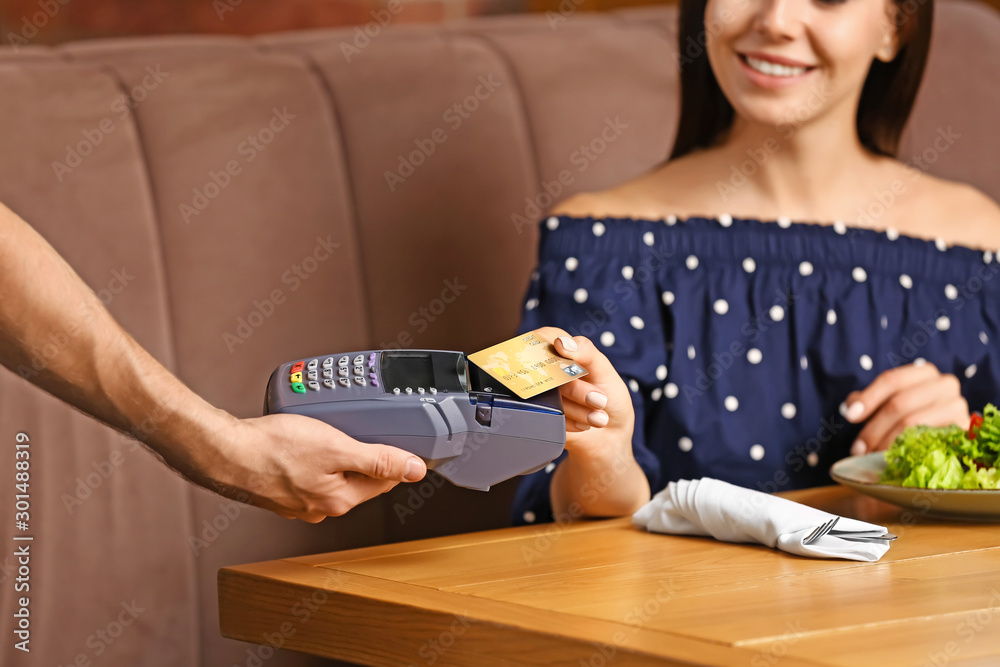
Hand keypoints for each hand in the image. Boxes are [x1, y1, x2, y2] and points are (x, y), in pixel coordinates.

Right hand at [200, 413, 426, 522]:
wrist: (224, 453)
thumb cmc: (274, 450)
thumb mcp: (336, 447)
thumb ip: (378, 460)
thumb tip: (415, 470)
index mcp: (340, 500)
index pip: (385, 481)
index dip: (396, 458)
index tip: (401, 440)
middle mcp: (321, 507)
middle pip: (359, 479)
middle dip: (363, 454)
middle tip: (360, 427)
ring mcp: (298, 502)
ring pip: (332, 475)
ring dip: (336, 455)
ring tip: (329, 429)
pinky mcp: (279, 491)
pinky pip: (308, 473)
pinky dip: (311, 458)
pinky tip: (302, 441)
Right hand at [534, 327, 634, 461]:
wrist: (611, 436)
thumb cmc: (610, 397)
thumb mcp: (605, 371)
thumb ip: (586, 352)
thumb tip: (561, 342)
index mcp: (562, 353)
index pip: (544, 337)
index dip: (549, 343)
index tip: (563, 353)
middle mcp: (548, 373)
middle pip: (548, 372)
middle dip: (579, 390)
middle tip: (601, 400)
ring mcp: (543, 395)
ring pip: (551, 397)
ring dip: (581, 410)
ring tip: (599, 416)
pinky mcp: (541, 417)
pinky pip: (550, 417)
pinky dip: (573, 423)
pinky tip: (585, 424)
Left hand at [843, 361, 969, 454]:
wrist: (949, 434)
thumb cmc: (913, 414)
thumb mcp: (890, 402)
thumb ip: (868, 401)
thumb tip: (851, 409)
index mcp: (924, 373)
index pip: (892, 380)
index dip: (868, 398)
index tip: (850, 417)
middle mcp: (945, 385)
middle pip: (900, 405)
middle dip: (874, 429)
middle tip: (857, 449)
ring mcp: (958, 407)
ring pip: (913, 424)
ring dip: (886, 443)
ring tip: (869, 457)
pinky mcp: (964, 430)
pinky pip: (930, 442)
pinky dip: (908, 452)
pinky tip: (893, 461)